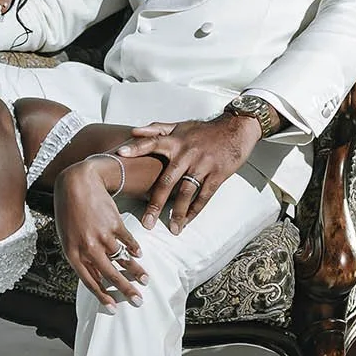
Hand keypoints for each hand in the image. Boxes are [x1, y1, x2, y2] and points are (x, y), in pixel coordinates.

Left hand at [52, 159, 147, 309]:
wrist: (77, 185)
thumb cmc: (69, 212)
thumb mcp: (68, 237)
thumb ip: (81, 256)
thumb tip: (98, 275)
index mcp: (73, 253)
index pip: (90, 281)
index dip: (103, 295)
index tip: (114, 307)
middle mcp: (88, 247)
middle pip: (110, 274)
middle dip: (126, 289)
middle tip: (138, 300)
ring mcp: (103, 236)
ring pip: (123, 259)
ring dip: (136, 270)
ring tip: (145, 280)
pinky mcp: (115, 224)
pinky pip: (128, 242)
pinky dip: (134, 249)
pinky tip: (138, 254)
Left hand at [120, 114, 261, 232]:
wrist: (235, 129)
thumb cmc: (203, 130)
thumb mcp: (180, 126)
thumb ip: (156, 129)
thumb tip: (133, 131)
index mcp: (176, 141)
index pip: (152, 143)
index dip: (136, 148)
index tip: (120, 155)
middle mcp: (187, 153)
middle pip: (167, 181)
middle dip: (156, 203)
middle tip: (146, 223)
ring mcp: (202, 165)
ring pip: (187, 193)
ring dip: (179, 213)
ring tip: (172, 230)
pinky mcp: (217, 174)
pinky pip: (205, 196)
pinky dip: (196, 210)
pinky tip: (188, 222)